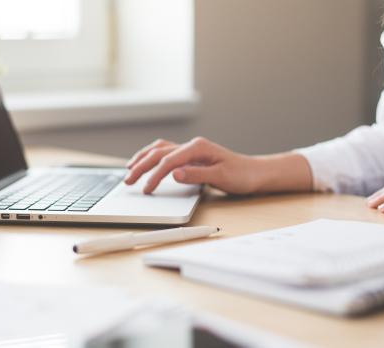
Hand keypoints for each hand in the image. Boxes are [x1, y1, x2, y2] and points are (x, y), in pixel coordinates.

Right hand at [124, 137, 257, 193]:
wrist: (255, 173)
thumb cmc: (241, 175)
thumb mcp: (221, 177)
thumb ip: (196, 175)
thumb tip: (174, 174)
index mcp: (198, 148)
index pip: (168, 161)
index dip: (155, 176)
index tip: (146, 190)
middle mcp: (192, 146)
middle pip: (159, 153)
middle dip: (141, 166)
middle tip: (128, 181)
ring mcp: (191, 150)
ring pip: (159, 149)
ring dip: (143, 158)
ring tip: (129, 169)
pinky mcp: (191, 156)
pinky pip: (166, 153)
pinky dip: (152, 157)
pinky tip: (146, 163)